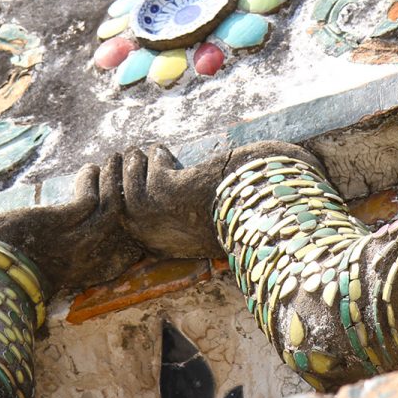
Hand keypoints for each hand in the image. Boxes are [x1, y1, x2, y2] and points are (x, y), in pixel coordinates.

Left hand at [0, 157, 142, 294]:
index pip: (112, 249)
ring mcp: (72, 242)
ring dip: (113, 182)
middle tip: (125, 173)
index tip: (121, 202)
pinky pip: (89, 199)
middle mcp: (80, 259)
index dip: (121, 224)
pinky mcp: (59, 224)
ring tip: (114, 161)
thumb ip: (45, 257)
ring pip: (110, 209)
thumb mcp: (31, 266)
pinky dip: (92, 181)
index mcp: (74, 271)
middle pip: (118, 225)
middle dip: (123, 195)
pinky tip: (89, 168)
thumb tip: (40, 241)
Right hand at [121, 140, 320, 258]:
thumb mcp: (206, 223)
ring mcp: (164, 217)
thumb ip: (186, 217)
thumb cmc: (250, 218)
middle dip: (119, 178)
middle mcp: (160, 237)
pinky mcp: (173, 194)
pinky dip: (155, 159)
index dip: (123, 196)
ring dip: (133, 166)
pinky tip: (165, 152)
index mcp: (167, 245)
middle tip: (129, 157)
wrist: (278, 218)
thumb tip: (175, 192)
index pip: (129, 222)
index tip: (126, 176)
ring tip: (144, 152)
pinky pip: (149, 173)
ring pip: (128, 188)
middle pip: (119, 205)